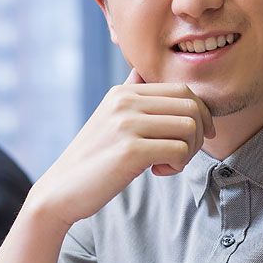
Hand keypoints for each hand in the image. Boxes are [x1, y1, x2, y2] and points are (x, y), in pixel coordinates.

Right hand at [28, 70, 215, 228]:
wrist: (61, 190)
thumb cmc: (92, 159)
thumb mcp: (108, 118)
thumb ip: (128, 95)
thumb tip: (142, 72)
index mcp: (123, 91)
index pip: (182, 89)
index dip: (201, 114)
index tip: (197, 136)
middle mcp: (125, 102)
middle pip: (191, 106)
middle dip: (199, 133)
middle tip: (182, 154)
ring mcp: (127, 124)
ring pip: (189, 128)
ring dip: (188, 151)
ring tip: (167, 163)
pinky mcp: (130, 151)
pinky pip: (179, 151)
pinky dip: (177, 165)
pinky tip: (157, 171)